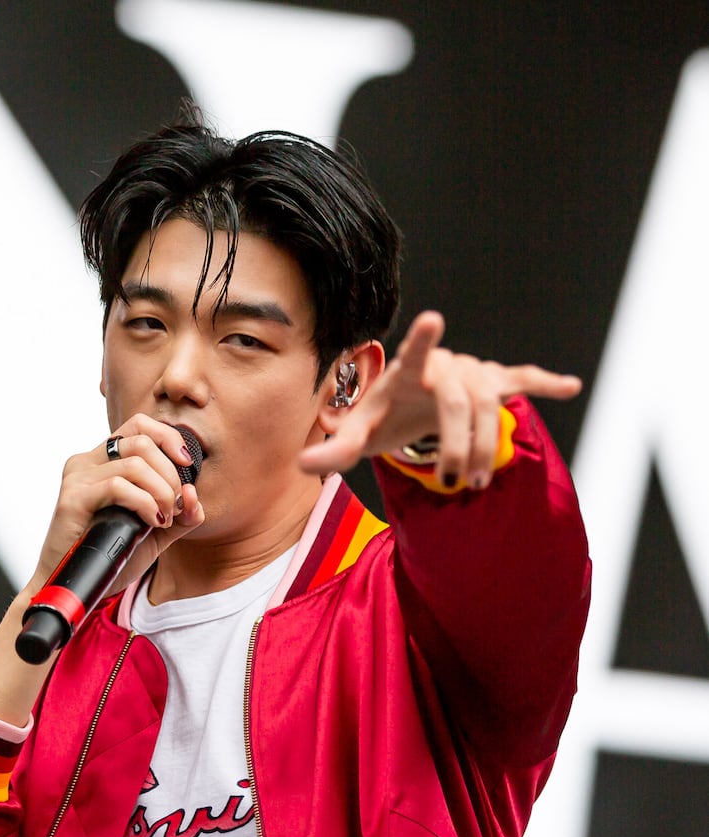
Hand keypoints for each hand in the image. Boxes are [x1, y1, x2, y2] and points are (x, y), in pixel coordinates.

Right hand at [27, 414, 204, 597]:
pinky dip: (145, 502)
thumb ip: (180, 515)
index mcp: (102, 461)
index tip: (187, 464)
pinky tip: (151, 521)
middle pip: (141, 440)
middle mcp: (86, 462)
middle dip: (170, 473)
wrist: (79, 585)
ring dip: (161, 491)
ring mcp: (77, 478)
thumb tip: (193, 495)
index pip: (139, 425)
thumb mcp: (156, 533)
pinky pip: (118, 486)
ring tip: (163, 518)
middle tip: (173, 506)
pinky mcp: (73, 499)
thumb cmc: (110, 556)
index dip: (168, 437)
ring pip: (134, 463)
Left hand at [297, 311, 581, 487]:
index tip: (431, 318)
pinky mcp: (493, 382)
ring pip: (490, 405)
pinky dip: (544, 383)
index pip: (413, 355)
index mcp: (407, 374)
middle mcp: (443, 366)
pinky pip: (521, 379)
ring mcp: (471, 372)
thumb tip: (303, 465)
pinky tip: (569, 386)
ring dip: (487, 446)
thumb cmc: (381, 419)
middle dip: (458, 445)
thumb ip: (333, 450)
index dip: (421, 340)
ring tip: (475, 482)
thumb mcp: (357, 437)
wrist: (406, 407)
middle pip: (459, 403)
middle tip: (454, 483)